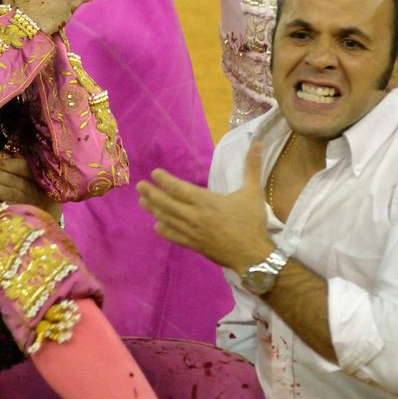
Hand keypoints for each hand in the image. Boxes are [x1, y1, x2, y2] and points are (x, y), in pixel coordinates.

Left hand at [0, 156, 61, 219]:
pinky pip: (8, 208)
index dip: (5, 164)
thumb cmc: (38, 191)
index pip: (23, 167)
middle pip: (15, 181)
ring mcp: (31, 205)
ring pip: (11, 194)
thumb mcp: (35, 175)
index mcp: (42, 178)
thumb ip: (23, 164)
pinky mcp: (23, 216)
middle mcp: (38, 192)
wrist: (46, 219)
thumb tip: (11, 155)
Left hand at [136, 142, 273, 273]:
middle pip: (167, 204)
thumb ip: (252, 166)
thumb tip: (258, 142)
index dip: (165, 180)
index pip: (179, 188)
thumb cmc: (252, 222)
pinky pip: (175, 237)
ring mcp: (192, 232)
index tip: (154, 173)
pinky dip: (164, 230)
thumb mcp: (253, 192)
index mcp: (206, 201)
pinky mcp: (194, 245)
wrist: (253, 256)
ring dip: (154, 210)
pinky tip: (157, 226)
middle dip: (152, 194)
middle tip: (139, 186)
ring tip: (142, 202)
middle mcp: (194, 216)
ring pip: (168, 219)